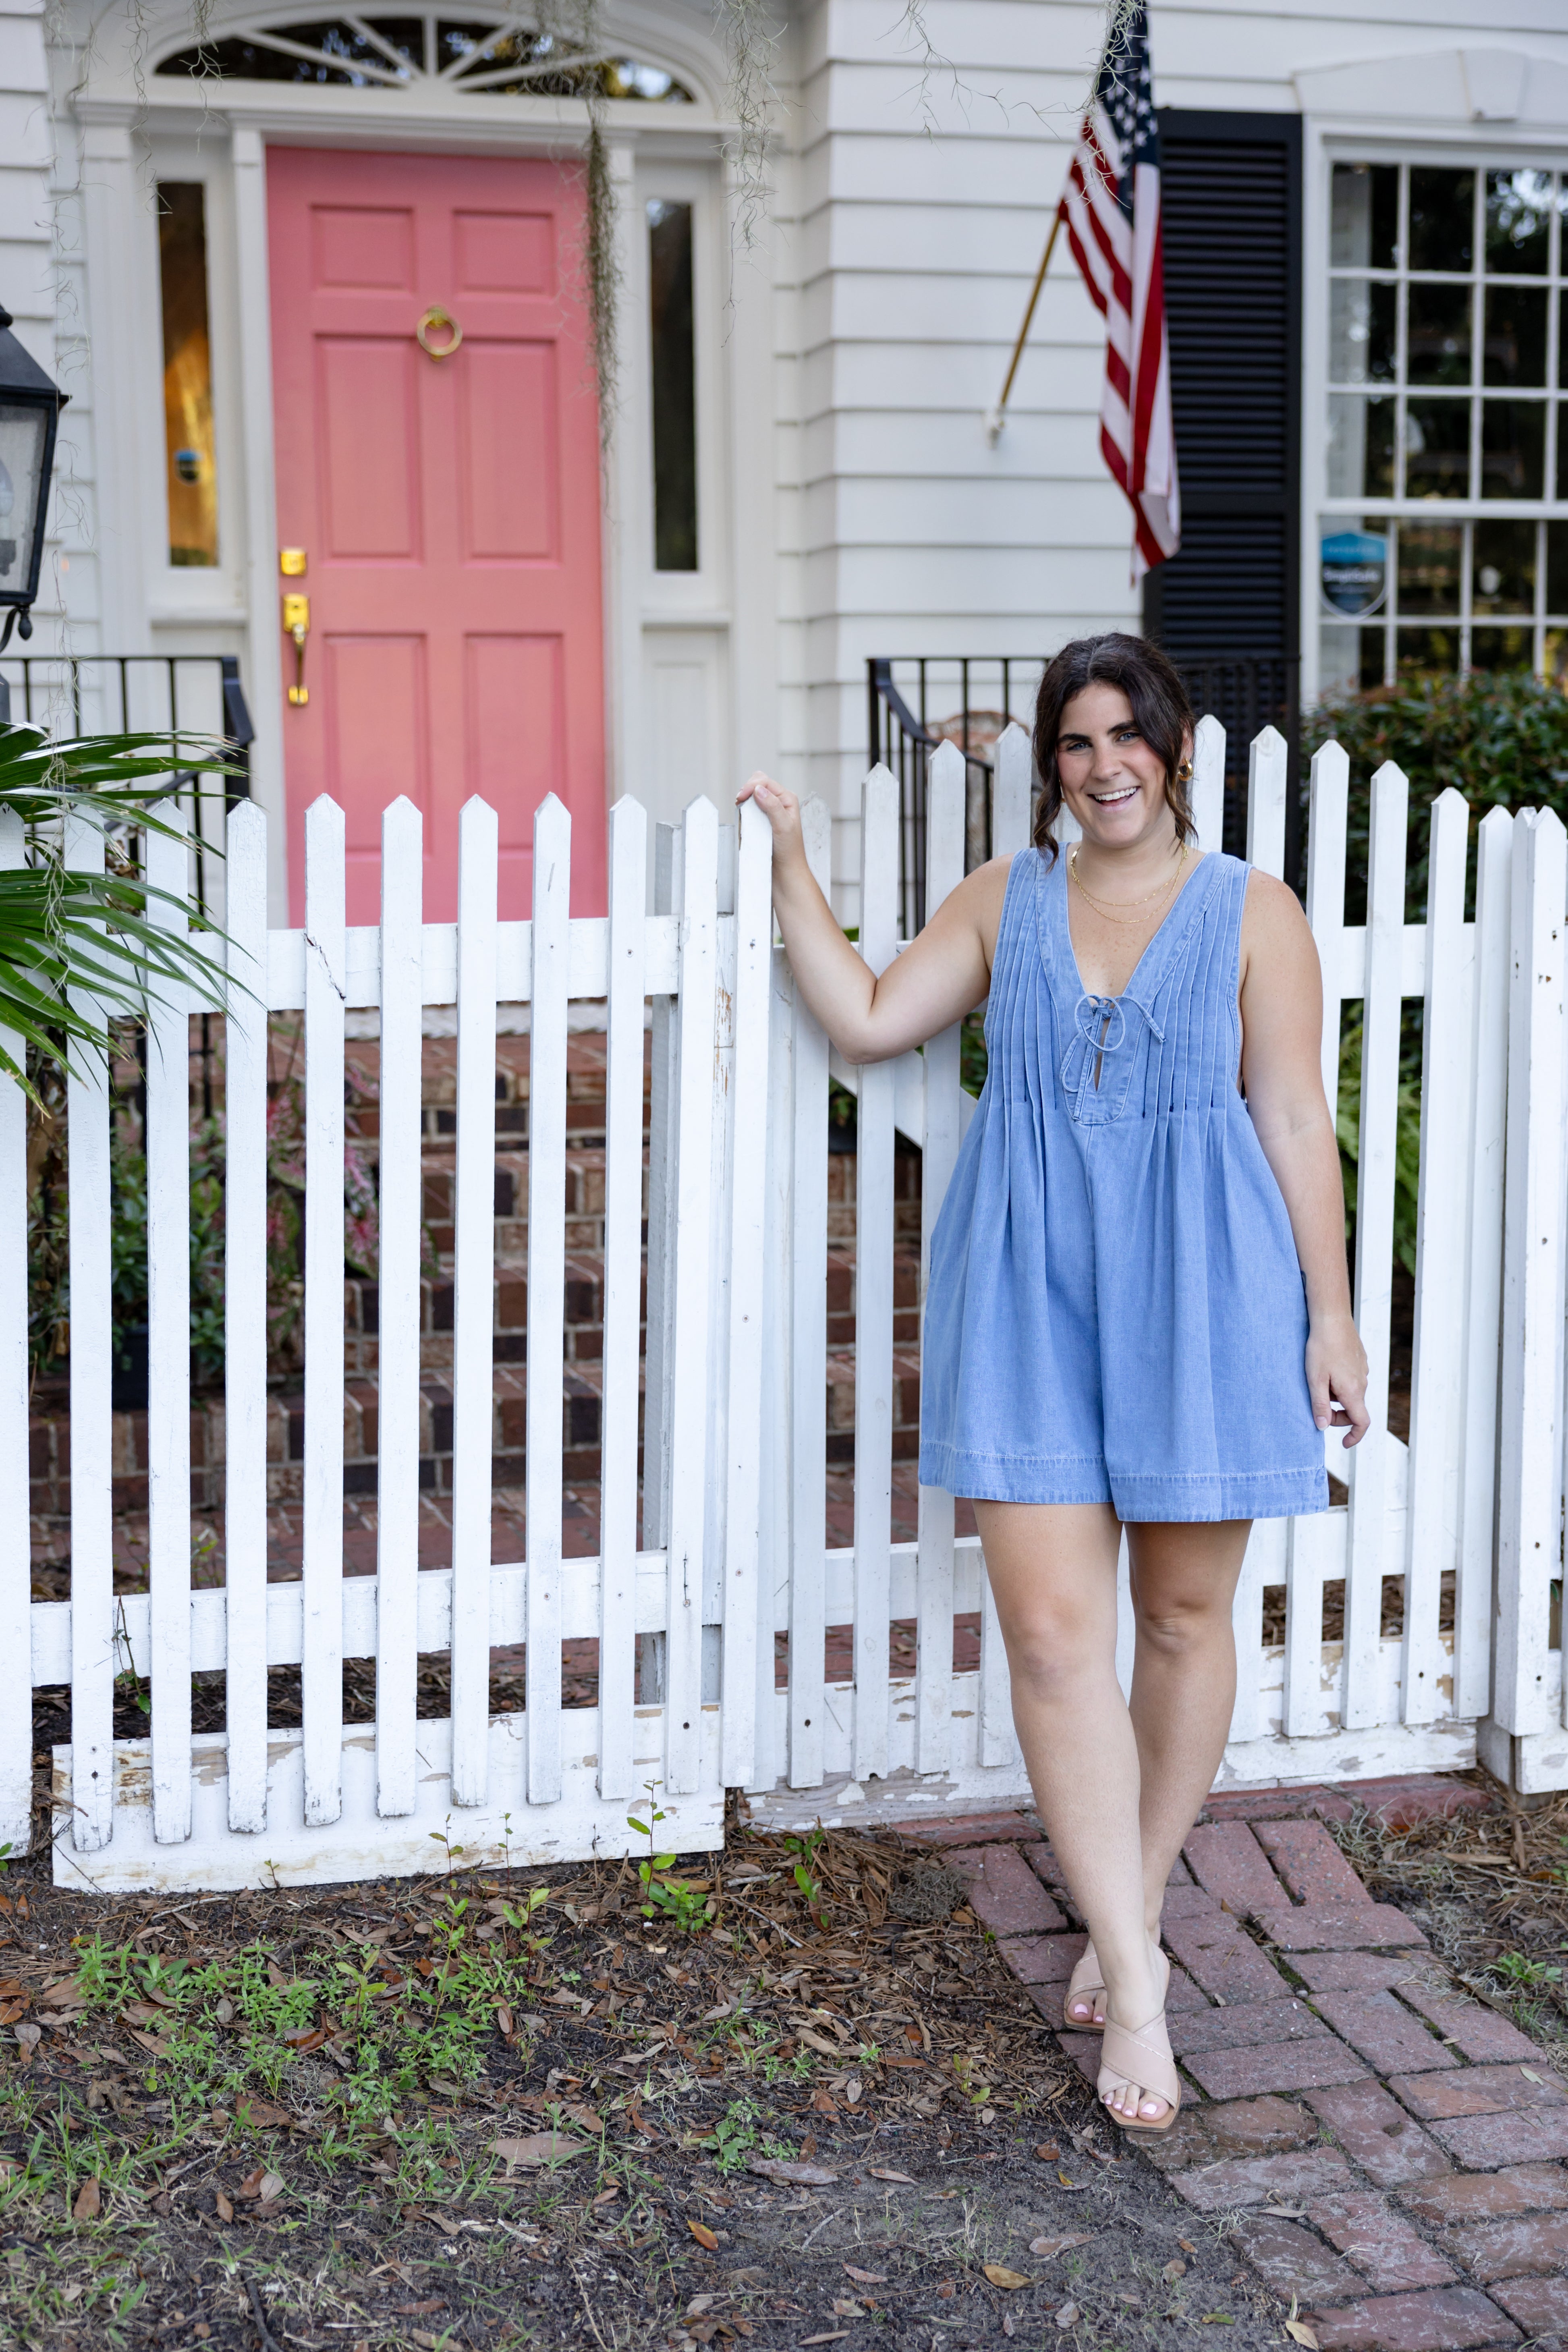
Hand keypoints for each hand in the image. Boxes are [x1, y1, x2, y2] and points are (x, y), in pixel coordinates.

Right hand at [735, 771, 804, 867]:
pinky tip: (744, 817)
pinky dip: (744, 809)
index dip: (751, 786)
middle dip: (747, 789)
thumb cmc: (789, 849)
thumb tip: (758, 789)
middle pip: (758, 783)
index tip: (740, 797)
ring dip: (745, 799)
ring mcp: (769, 810)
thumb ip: (772, 806)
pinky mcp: (762, 819)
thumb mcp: (783, 826)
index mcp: (787, 798)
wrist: (785, 869)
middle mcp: (779, 801)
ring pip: (752, 794)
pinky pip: (750, 808)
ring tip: (741, 808)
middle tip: (739, 802)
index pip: (765, 782)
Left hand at [1305, 1313, 1370, 1446]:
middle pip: (1355, 1409)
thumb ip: (1320, 1405)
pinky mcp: (1360, 1360)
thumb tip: (1321, 1426)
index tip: (1344, 1443)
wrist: (1332, 1318)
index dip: (1354, 1436)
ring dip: (1337, 1397)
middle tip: (1319, 1409)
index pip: (1362, 1422)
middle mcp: (1363, 1382)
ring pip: (1352, 1394)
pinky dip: (1340, 1383)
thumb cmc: (1321, 1348)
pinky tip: (1326, 1369)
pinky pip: (1352, 1380)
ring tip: (1319, 1382)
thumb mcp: (1315, 1379)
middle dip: (1338, 1416)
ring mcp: (1363, 1370)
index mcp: (1353, 1391)